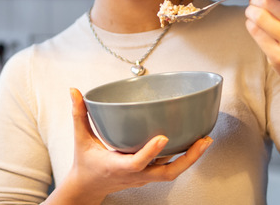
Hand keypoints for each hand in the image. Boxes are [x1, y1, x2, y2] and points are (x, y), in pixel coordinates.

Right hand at [53, 88, 212, 203]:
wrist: (88, 188)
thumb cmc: (85, 163)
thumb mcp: (80, 139)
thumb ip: (78, 114)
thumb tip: (74, 91)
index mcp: (117, 167)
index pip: (137, 162)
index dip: (150, 151)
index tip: (162, 137)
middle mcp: (135, 175)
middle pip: (166, 172)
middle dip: (188, 159)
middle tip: (203, 140)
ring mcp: (144, 178)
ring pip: (172, 172)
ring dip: (191, 158)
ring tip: (205, 140)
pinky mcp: (149, 176)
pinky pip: (169, 168)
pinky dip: (183, 157)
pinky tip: (194, 142)